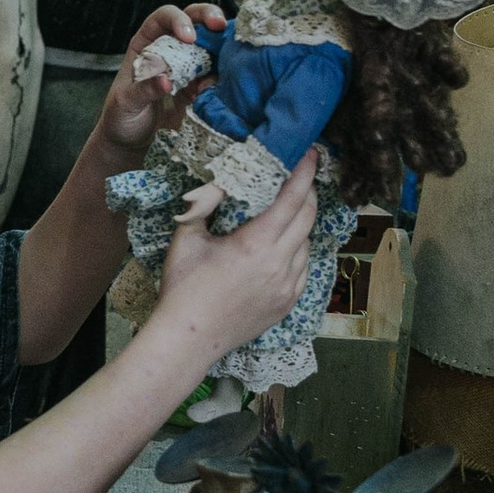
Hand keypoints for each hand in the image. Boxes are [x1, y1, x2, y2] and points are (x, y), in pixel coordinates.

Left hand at [98, 0, 225, 154]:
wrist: (131, 141)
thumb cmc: (120, 117)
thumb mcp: (126, 103)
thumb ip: (144, 90)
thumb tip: (167, 80)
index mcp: (146, 44)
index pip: (163, 18)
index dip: (178, 20)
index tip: (189, 37)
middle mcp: (169, 49)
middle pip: (193, 20)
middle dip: (209, 17)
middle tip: (220, 26)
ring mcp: (187, 66)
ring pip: (209, 45)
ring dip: (222, 47)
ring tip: (227, 60)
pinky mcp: (199, 85)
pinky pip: (215, 74)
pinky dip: (222, 77)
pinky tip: (217, 88)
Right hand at [158, 152, 322, 354]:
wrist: (189, 339)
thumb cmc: (183, 288)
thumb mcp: (186, 238)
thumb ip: (204, 204)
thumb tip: (220, 181)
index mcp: (255, 244)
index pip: (292, 199)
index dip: (305, 173)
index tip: (311, 154)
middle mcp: (279, 264)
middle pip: (308, 218)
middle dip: (308, 193)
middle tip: (300, 178)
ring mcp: (287, 287)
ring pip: (307, 244)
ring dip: (301, 224)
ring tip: (287, 213)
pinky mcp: (287, 304)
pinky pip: (304, 269)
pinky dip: (298, 252)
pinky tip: (283, 248)